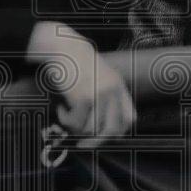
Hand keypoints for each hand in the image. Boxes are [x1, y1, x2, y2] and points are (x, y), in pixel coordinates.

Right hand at [27, 23, 134, 147]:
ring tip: (67, 115)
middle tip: (83, 144)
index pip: (130, 118)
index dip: (118, 132)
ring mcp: (99, 96)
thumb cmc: (76, 61)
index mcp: (118, 86)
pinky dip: (65, 119)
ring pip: (91, 130)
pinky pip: (75, 123)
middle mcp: (112, 92)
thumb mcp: (99, 75)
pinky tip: (61, 108)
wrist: (63, 46)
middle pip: (112, 130)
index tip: (104, 135)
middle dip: (96, 142)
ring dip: (75, 128)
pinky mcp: (84, 98)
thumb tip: (101, 125)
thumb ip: (105, 94)